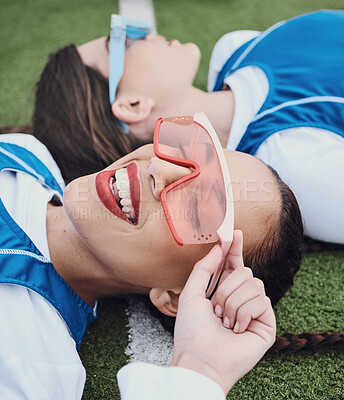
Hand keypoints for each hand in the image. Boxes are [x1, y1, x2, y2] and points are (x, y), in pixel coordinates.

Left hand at [170, 230, 275, 393]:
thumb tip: (219, 247)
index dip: (235, 248)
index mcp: (224, 291)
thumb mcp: (191, 293)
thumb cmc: (192, 329)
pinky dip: (244, 314)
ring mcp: (255, 311)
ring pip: (254, 285)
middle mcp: (242, 299)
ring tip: (225, 322)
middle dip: (226, 288)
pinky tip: (237, 329)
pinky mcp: (267, 323)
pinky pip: (262, 301)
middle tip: (215, 310)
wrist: (200, 358)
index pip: (234, 265)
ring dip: (233, 303)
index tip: (235, 232)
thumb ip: (204, 268)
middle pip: (246, 272)